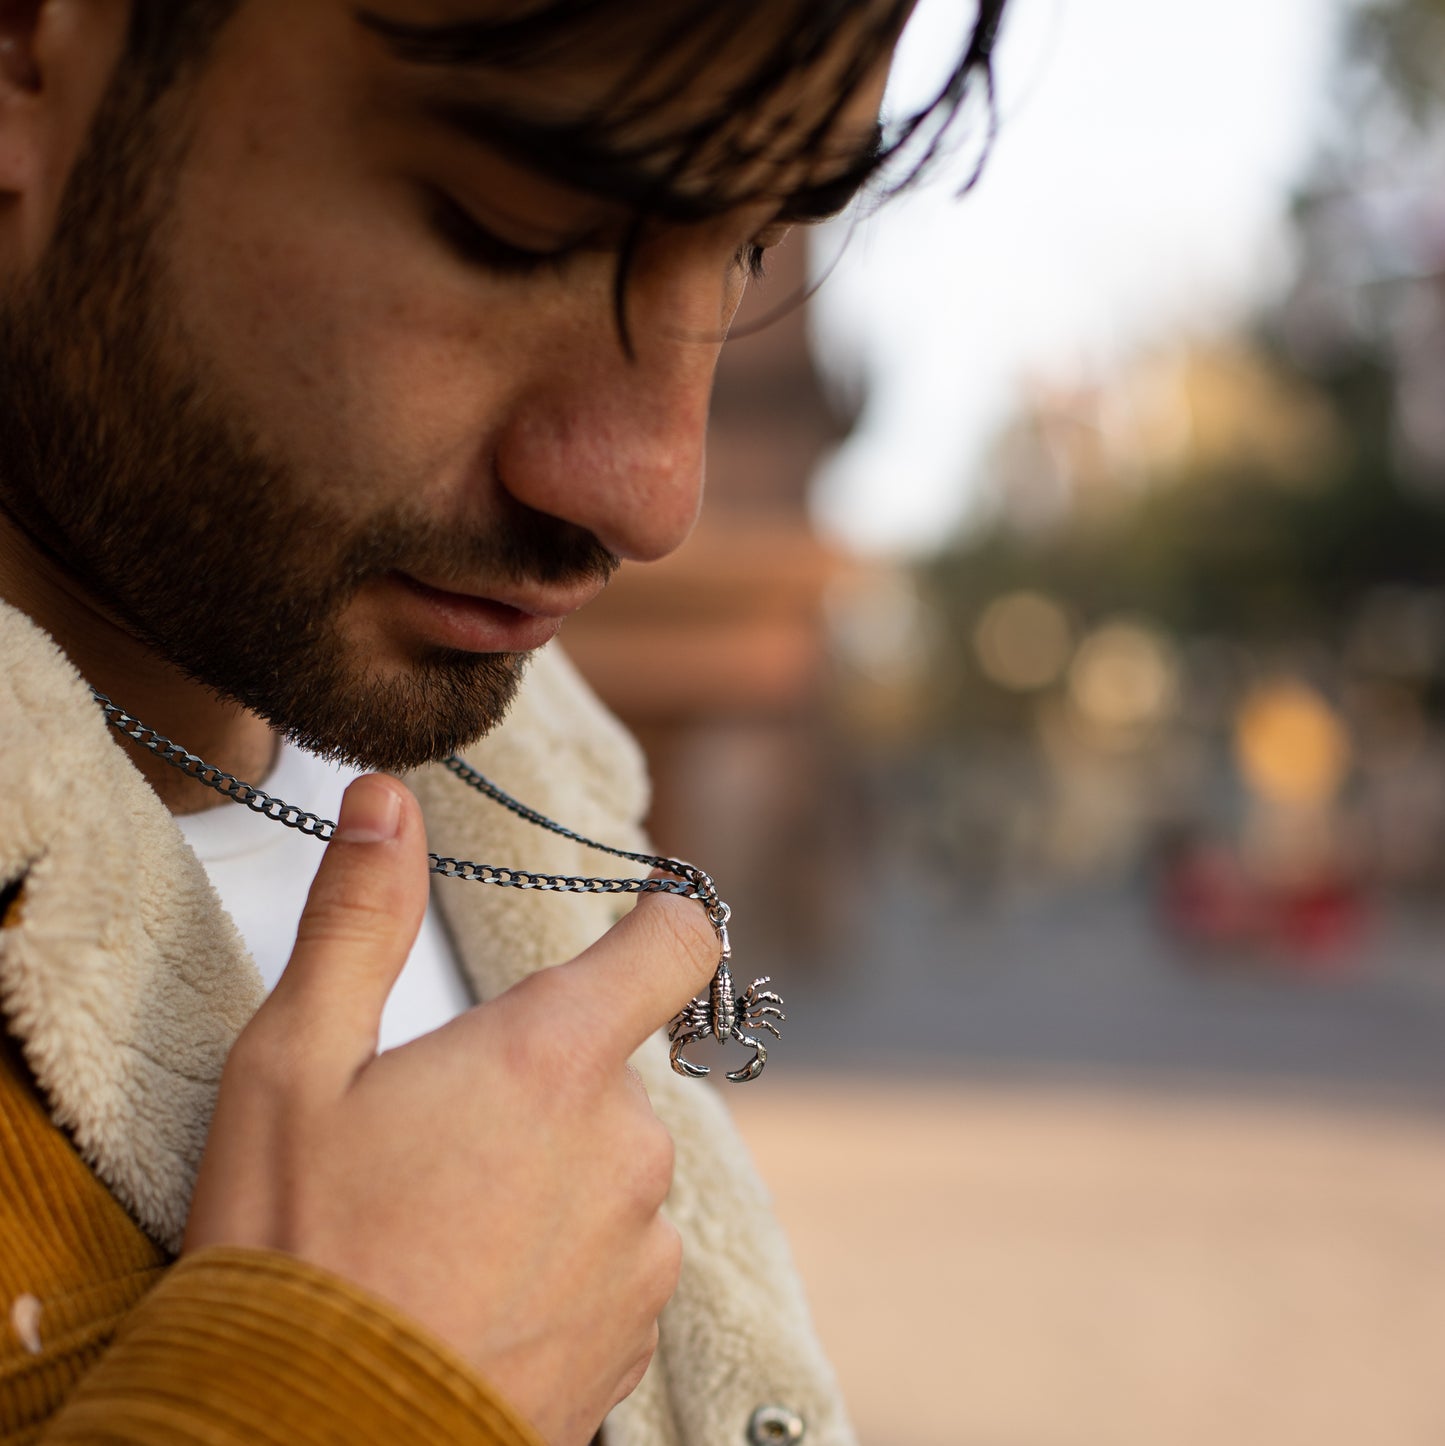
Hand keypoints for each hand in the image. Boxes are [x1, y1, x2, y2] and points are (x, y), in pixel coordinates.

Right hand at [183, 773, 717, 1445]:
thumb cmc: (294, 1254)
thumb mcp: (294, 1064)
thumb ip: (359, 919)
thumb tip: (387, 805)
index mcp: (550, 1061)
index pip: (673, 949)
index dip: (662, 924)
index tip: (644, 920)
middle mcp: (623, 1148)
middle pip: (611, 1071)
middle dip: (542, 1084)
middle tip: (439, 1140)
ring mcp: (639, 1249)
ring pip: (611, 1169)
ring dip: (551, 1178)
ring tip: (445, 1231)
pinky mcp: (636, 1334)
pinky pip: (616, 1258)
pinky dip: (561, 1260)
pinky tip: (474, 1294)